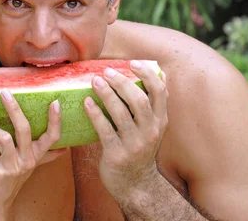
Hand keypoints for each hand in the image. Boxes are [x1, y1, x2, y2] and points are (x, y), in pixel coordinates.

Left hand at [0, 89, 65, 220]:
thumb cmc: (13, 180)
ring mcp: (12, 168)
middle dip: (14, 110)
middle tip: (4, 92)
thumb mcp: (31, 166)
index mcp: (36, 155)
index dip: (55, 120)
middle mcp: (27, 160)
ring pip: (4, 139)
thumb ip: (46, 155)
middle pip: (25, 130)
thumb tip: (65, 148)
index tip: (55, 102)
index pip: (52, 137)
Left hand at [83, 60, 167, 201]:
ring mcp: (134, 143)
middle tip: (106, 71)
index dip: (147, 75)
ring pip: (120, 112)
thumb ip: (152, 106)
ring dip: (106, 93)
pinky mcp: (117, 153)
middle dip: (121, 82)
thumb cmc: (139, 149)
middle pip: (138, 99)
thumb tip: (156, 76)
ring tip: (94, 80)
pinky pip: (104, 129)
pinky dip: (95, 113)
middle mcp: (150, 131)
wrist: (135, 184)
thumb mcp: (152, 128)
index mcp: (160, 121)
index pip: (159, 92)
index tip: (133, 63)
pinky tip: (86, 102)